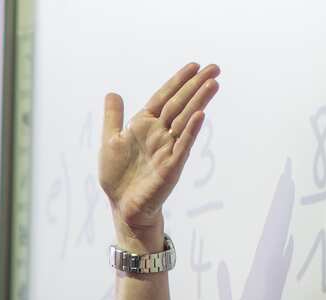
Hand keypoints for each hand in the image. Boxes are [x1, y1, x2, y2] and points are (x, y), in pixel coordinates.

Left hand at [99, 62, 220, 231]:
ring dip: (199, 102)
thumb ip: (113, 117)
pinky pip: (183, 146)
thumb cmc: (118, 177)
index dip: (178, 81)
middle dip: (196, 86)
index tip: (195, 65)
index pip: (165, 97)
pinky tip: (200, 115)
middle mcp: (160, 134)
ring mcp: (168, 149)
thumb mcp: (110, 141)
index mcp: (145, 125)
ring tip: (213, 84)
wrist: (124, 207)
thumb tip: (113, 93)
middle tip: (215, 68)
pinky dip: (191, 131)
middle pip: (180, 104)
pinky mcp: (171, 166)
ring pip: (186, 120)